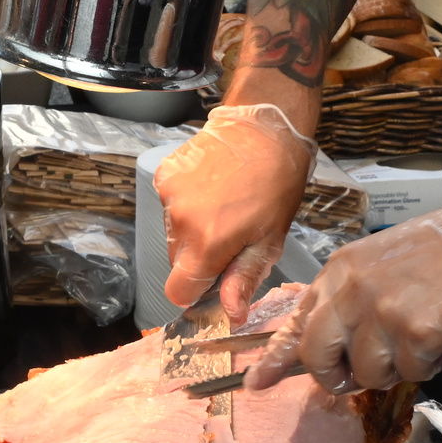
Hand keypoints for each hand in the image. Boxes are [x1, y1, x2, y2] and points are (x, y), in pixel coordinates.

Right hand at [152, 102, 317, 318]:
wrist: (265, 127)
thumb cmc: (277, 184)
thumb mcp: (270, 239)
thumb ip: (244, 279)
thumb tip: (231, 314)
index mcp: (207, 243)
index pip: (178, 291)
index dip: (195, 292)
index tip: (214, 278)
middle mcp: (179, 222)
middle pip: (177, 262)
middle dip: (199, 258)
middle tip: (230, 235)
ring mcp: (168, 195)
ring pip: (173, 233)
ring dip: (192, 229)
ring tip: (223, 206)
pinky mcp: (164, 174)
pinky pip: (169, 205)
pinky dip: (185, 204)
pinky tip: (210, 188)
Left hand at [244, 195, 441, 393]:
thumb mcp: (381, 263)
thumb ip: (348, 298)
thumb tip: (319, 341)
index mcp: (341, 269)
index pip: (298, 318)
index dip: (277, 355)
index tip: (258, 379)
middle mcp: (353, 288)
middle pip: (316, 355)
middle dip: (335, 376)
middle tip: (358, 375)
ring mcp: (382, 310)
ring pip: (366, 374)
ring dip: (394, 370)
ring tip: (417, 340)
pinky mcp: (415, 332)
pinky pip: (410, 374)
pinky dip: (428, 367)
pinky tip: (441, 339)